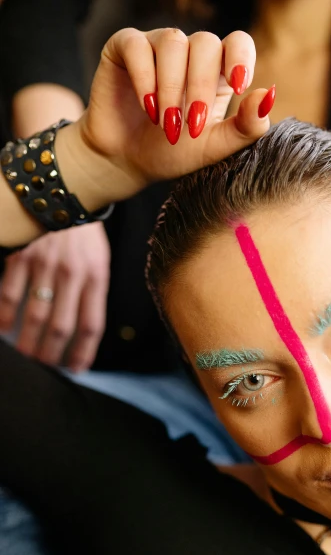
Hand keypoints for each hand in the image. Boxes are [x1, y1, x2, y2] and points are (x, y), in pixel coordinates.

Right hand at [0, 222, 109, 370]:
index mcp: (96, 275)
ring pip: (35, 315)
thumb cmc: (81, 229)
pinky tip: (4, 329)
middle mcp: (71, 273)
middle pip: (62, 326)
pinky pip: (9, 293)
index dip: (83, 351)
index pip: (92, 324)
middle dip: (51, 354)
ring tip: (25, 357)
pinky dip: (5, 315)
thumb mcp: (97, 258)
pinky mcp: (20, 254)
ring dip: (27, 341)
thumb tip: (82, 327)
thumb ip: (91, 290)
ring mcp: (44, 264)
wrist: (61, 185)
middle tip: (44, 369)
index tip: (76, 369)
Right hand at [58, 28, 274, 211]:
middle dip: (199, 87)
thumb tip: (268, 96)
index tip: (239, 86)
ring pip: (173, 42)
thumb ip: (245, 127)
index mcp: (217, 72)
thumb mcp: (213, 147)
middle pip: (205, 43)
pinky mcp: (124, 48)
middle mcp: (189, 53)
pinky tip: (147, 107)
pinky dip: (144, 78)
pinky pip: (137, 46)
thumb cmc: (172, 153)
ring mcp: (157, 46)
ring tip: (165, 123)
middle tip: (190, 126)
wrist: (127, 163)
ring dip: (171, 87)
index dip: (240, 56)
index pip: (238, 43)